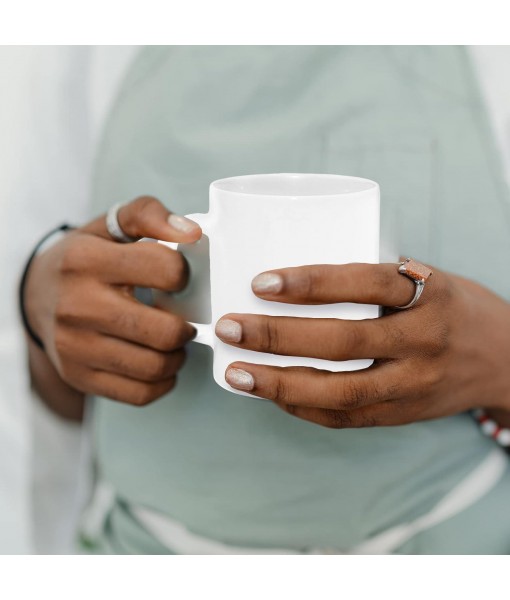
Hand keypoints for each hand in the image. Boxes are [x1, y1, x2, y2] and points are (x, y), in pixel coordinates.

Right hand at [25, 197, 200, 405]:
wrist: (36, 297)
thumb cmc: (85, 260)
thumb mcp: (109, 226)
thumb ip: (150, 215)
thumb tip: (191, 232)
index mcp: (87, 261)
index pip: (165, 269)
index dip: (183, 273)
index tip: (176, 278)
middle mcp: (77, 306)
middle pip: (165, 331)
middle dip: (187, 327)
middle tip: (183, 320)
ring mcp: (75, 347)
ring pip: (155, 367)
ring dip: (177, 357)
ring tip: (172, 342)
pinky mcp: (79, 376)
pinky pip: (140, 393)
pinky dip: (162, 382)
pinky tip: (159, 364)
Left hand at [215, 262, 509, 427]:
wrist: (506, 360)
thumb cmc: (454, 307)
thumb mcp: (428, 279)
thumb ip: (375, 279)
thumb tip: (296, 278)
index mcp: (429, 294)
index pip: (366, 283)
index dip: (311, 282)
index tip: (261, 282)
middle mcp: (424, 341)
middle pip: (343, 342)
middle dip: (278, 336)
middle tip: (228, 326)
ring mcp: (414, 385)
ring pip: (340, 392)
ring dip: (279, 383)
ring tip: (235, 372)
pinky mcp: (403, 415)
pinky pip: (347, 418)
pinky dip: (302, 407)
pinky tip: (269, 393)